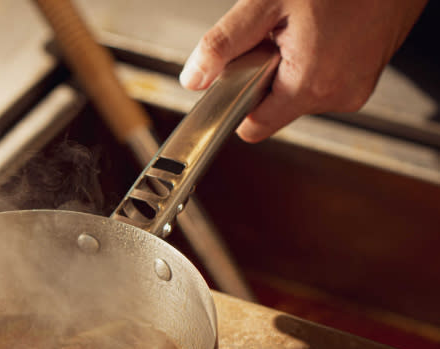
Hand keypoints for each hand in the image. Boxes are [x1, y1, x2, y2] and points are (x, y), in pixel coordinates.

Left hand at [180, 0, 427, 141]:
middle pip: (275, 110)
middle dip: (265, 78)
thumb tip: (194, 78)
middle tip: (276, 38)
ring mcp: (354, 90)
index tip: (234, 79)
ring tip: (304, 31)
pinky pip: (321, 83)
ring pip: (297, 96)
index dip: (236, 104)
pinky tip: (321, 33)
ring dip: (290, 69)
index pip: (253, 128)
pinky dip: (312, 63)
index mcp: (310, 85)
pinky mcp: (363, 80)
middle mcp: (337, 96)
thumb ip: (224, 44)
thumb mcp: (267, 3)